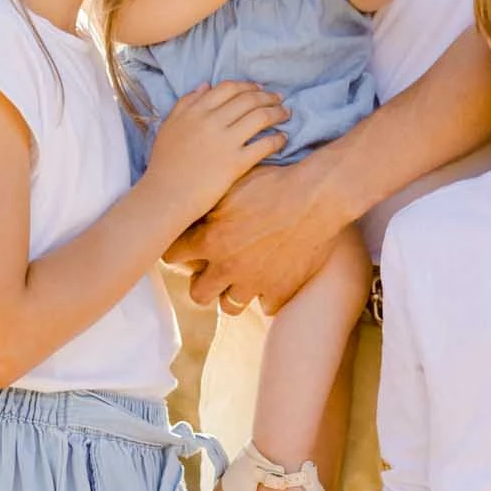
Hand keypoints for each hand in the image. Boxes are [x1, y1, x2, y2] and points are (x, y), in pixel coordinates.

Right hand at [145, 82, 283, 226]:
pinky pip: (264, 145)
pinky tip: (282, 139)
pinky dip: (277, 139)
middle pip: (248, 99)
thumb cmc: (164, 164)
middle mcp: (212, 121)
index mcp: (195, 111)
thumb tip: (205, 85)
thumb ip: (185, 103)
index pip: (228, 88)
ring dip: (278, 113)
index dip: (248, 86)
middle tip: (279, 100)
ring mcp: (225, 142)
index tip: (259, 89)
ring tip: (286, 114)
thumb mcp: (169, 126)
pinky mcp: (235, 163)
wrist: (165, 196)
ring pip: (260, 117)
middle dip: (268, 97)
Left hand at [167, 151, 344, 313]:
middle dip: (201, 282)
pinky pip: (266, 306)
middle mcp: (228, 267)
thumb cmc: (274, 183)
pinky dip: (266, 295)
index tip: (185, 248)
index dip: (177, 251)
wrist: (317, 197)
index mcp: (211, 241)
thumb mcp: (232, 185)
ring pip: (230, 306)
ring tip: (240, 277)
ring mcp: (255, 283)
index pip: (173, 256)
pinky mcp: (282, 290)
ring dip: (232, 293)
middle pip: (198, 294)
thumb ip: (207, 205)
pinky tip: (270, 278)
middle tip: (212, 268)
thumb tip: (189, 212)